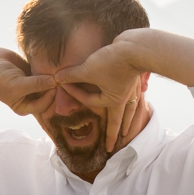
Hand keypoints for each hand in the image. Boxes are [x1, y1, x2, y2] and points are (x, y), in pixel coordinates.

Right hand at [0, 49, 56, 117]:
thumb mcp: (17, 84)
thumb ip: (37, 84)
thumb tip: (56, 82)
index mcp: (25, 107)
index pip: (44, 105)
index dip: (51, 96)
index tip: (54, 83)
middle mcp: (30, 98)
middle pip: (49, 96)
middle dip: (55, 88)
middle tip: (62, 77)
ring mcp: (32, 85)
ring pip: (48, 84)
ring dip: (53, 78)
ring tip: (59, 70)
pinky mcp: (33, 73)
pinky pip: (45, 74)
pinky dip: (49, 70)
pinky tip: (54, 64)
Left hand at [52, 38, 146, 158]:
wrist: (136, 46)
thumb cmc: (113, 61)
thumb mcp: (89, 69)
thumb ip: (72, 75)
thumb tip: (57, 78)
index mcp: (114, 101)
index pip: (89, 100)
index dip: (74, 92)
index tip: (63, 82)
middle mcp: (124, 98)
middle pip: (119, 120)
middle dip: (114, 134)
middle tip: (111, 147)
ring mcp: (131, 88)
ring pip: (129, 109)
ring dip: (127, 120)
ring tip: (126, 131)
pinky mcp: (133, 77)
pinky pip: (134, 95)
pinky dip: (133, 101)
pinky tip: (133, 100)